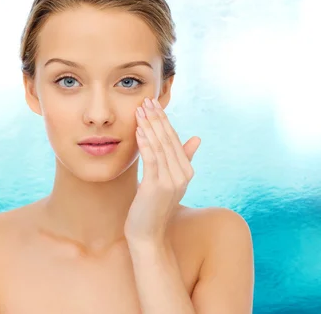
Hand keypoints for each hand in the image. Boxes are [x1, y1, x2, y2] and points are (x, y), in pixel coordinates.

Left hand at [125, 98, 200, 244]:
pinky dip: (146, 144)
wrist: (147, 235)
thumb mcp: (168, 181)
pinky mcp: (157, 187)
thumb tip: (196, 138)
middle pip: (168, 140)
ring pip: (160, 147)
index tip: (153, 104)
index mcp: (186, 171)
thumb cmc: (153, 207)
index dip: (164, 121)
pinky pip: (152, 160)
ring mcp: (171, 181)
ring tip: (140, 111)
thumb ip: (180, 159)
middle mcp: (182, 175)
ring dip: (149, 127)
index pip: (175, 140)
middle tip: (146, 101)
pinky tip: (139, 131)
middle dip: (157, 119)